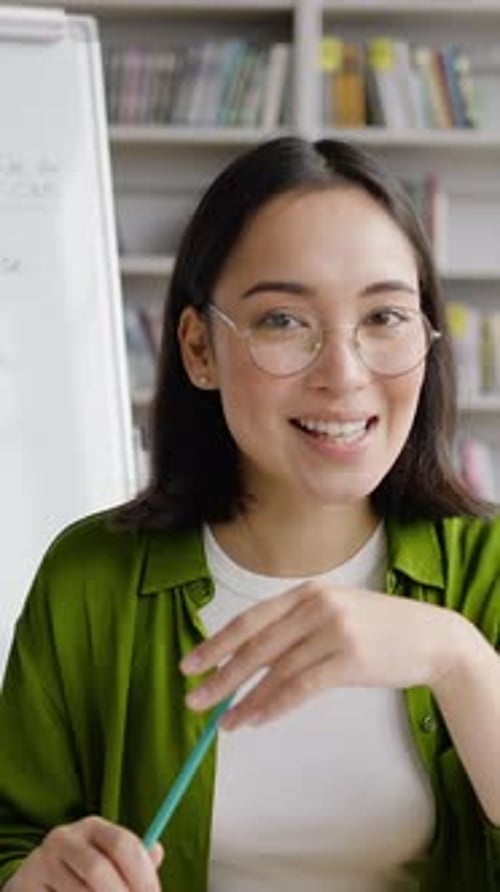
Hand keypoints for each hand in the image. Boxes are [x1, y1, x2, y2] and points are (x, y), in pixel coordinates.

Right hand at [5, 815, 162, 891]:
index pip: (122, 843)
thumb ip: (134, 859)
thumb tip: (157, 853)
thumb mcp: (108, 858)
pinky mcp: (26, 885)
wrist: (35, 880)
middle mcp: (64, 838)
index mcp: (92, 826)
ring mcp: (41, 862)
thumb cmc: (84, 871)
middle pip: (98, 870)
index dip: (142, 874)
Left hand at [181, 580, 466, 728]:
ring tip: (224, 722)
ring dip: (245, 700)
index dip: (216, 643)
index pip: (250, 620)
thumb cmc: (376, 629)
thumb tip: (245, 664)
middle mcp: (315, 606)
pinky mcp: (349, 658)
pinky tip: (255, 719)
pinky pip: (300, 688)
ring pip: (275, 671)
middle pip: (256, 646)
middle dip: (220, 675)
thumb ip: (293, 629)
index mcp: (305, 592)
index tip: (190, 665)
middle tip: (194, 700)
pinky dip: (273, 706)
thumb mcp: (333, 613)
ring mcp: (333, 630)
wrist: (430, 636)